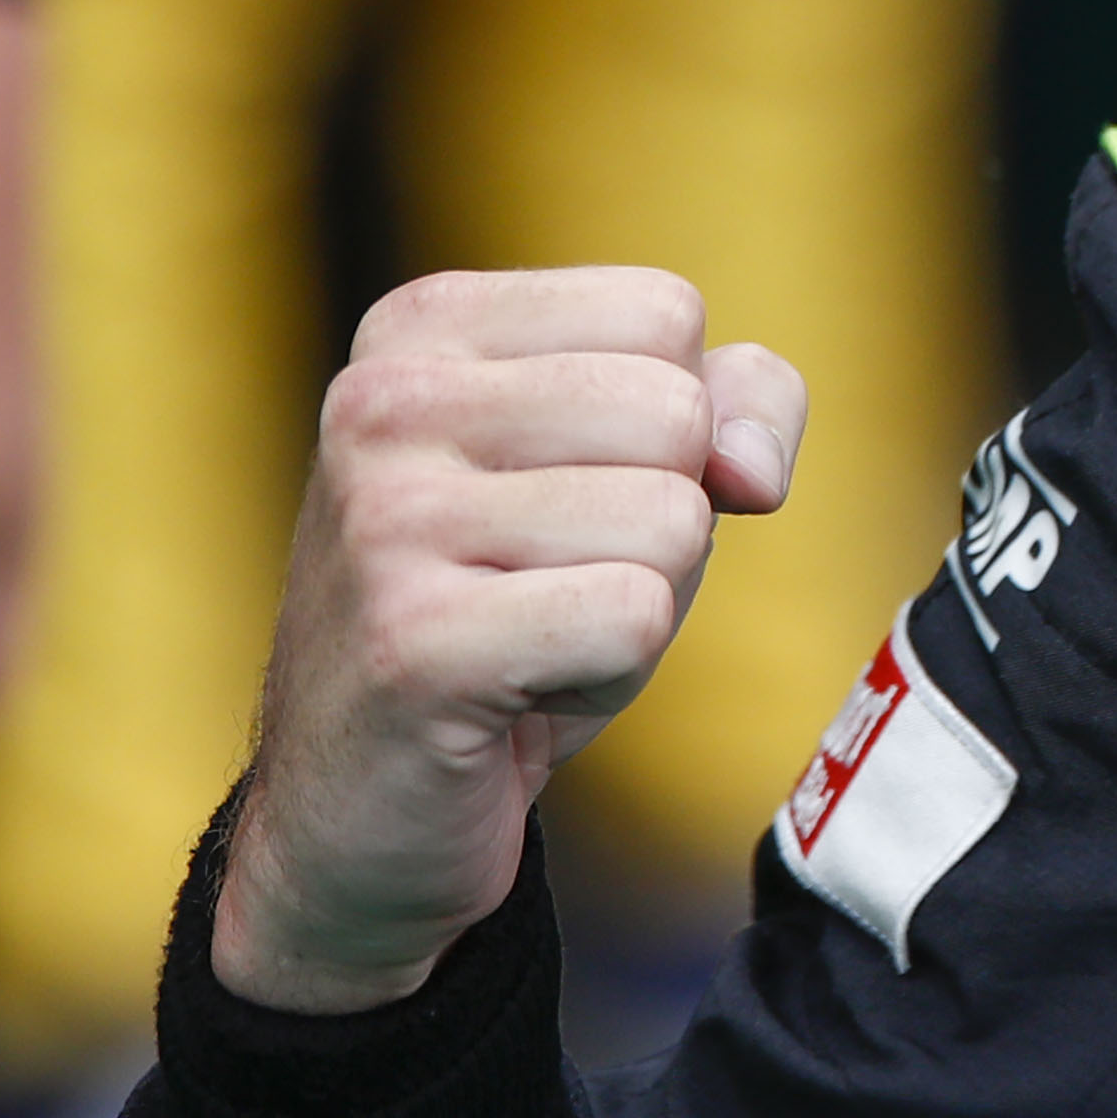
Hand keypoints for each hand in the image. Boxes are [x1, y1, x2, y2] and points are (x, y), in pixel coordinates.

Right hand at [212, 270, 803, 1015]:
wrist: (365, 806)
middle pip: (676, 412)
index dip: (672, 427)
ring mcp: (385, 519)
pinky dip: (612, 673)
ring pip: (671, 519)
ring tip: (531, 637)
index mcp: (422, 329)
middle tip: (552, 583)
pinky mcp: (414, 641)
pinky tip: (519, 692)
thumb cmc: (517, 612)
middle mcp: (382, 401)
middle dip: (663, 518)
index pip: (663, 312)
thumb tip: (751, 467)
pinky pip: (637, 617)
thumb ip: (736, 403)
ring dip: (639, 603)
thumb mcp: (636, 472)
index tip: (568, 496)